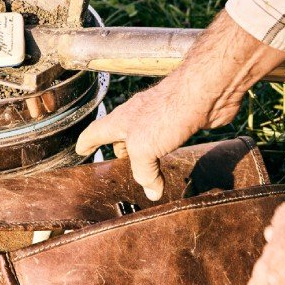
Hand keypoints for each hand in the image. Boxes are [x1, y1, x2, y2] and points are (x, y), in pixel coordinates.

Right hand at [74, 12, 284, 199]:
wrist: (204, 93)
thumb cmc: (167, 112)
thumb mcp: (144, 148)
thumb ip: (144, 172)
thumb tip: (152, 192)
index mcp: (121, 120)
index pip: (96, 132)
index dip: (86, 142)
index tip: (80, 151)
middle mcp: (138, 118)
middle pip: (121, 135)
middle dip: (118, 150)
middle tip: (117, 166)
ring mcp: (161, 119)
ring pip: (147, 139)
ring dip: (144, 153)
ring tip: (145, 169)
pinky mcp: (182, 123)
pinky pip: (169, 142)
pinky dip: (167, 155)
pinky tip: (173, 164)